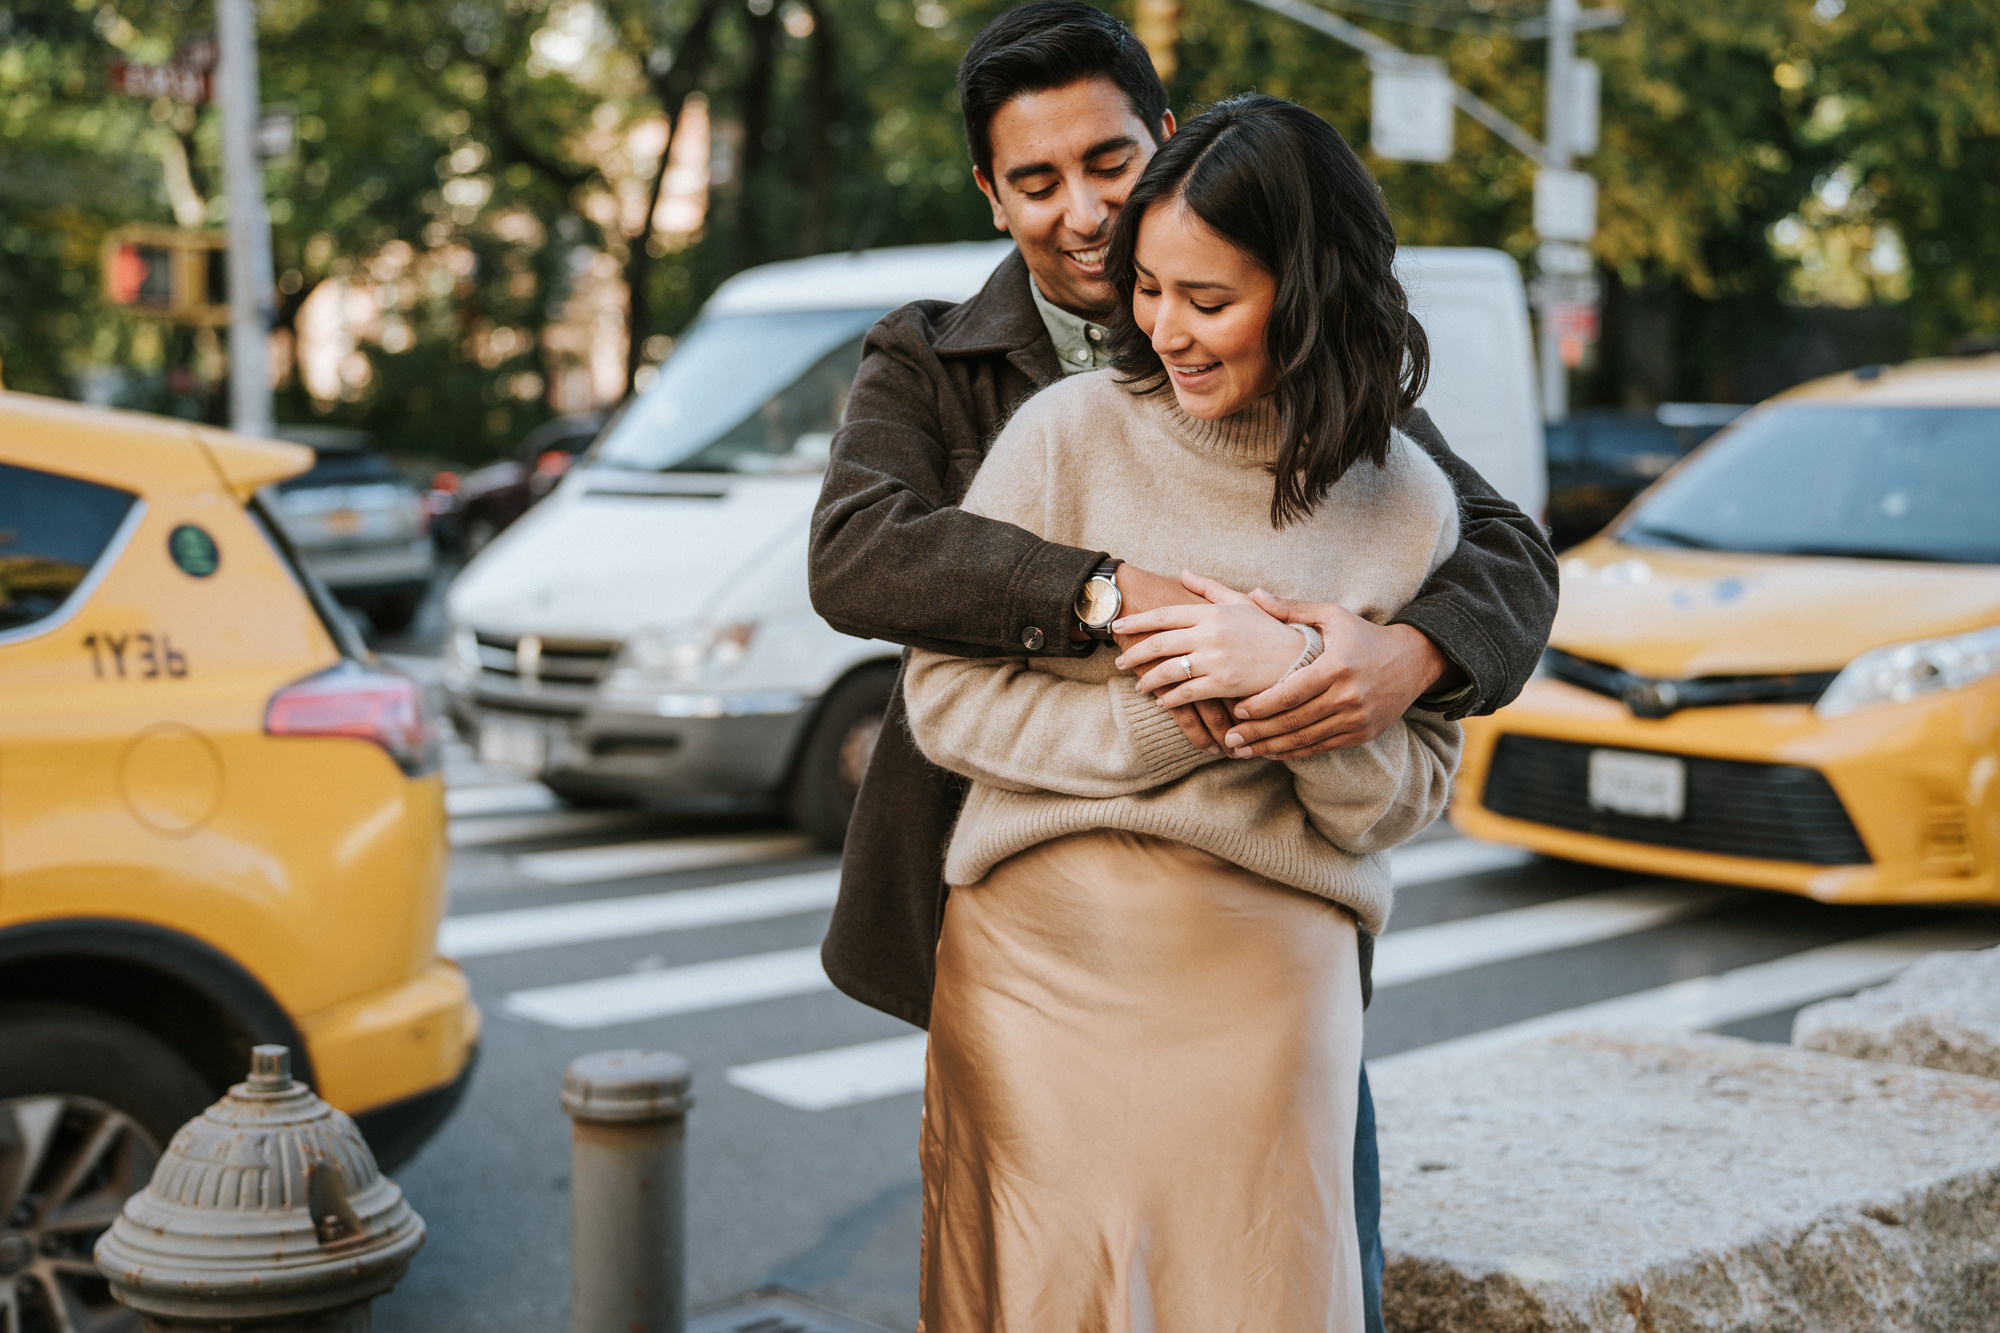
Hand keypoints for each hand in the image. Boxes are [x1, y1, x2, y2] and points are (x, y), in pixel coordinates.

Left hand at [1112, 571, 1306, 704]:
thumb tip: (1183, 572)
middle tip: (1120, 659)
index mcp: (1212, 612)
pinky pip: (1186, 693)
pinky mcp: (1222, 684)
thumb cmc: (1268, 630)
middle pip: (1159, 643)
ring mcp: (1215, 660)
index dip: (1137, 622)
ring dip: (1148, 680)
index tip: (1117, 626)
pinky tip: (1162, 702)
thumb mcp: (1240, 602)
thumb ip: (1209, 588)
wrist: (1297, 659)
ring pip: (1168, 671)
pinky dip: (1170, 699)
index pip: (1164, 615)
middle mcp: (1210, 634)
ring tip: (1139, 685)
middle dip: (1134, 653)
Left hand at [1220, 591, 1451, 759]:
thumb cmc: (1364, 636)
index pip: (1291, 692)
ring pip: (1305, 739)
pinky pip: (1321, 747)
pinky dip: (1294, 752)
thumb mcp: (1332, 616)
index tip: (1235, 710)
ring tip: (1240, 750)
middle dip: (1258, 732)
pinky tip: (1271, 753)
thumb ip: (1292, 609)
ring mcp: (1357, 718)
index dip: (1261, 705)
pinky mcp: (1361, 733)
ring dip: (1270, 748)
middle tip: (1229, 738)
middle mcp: (1348, 696)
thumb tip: (1253, 593)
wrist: (1412, 662)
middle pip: (1294, 720)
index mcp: (1337, 666)